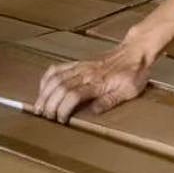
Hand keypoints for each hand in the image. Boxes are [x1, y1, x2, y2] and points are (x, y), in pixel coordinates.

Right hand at [35, 0, 173, 121]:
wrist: (135, 52)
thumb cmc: (134, 73)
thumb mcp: (128, 91)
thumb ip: (109, 101)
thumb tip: (92, 112)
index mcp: (98, 83)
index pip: (73, 96)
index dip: (63, 109)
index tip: (61, 121)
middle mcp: (86, 74)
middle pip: (60, 87)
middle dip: (49, 103)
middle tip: (45, 117)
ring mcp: (81, 67)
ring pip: (56, 78)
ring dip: (44, 92)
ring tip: (38, 106)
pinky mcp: (80, 62)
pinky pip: (59, 67)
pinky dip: (48, 77)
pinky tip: (43, 86)